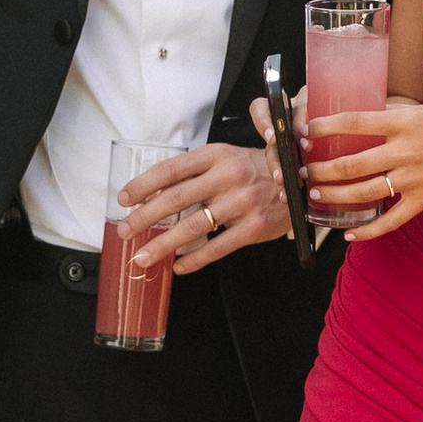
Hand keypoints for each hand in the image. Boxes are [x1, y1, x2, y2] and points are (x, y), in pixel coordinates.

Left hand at [120, 131, 289, 273]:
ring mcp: (243, 202)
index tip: (123, 199)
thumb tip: (153, 196)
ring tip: (142, 257)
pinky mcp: (255, 227)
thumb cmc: (254, 170)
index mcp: (216, 155)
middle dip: (144, 216)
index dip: (143, 184)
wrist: (300, 180)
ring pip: (194, 227)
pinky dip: (195, 259)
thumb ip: (195, 173)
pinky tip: (178, 266)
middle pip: (176, 198)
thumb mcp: (226, 159)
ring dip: (163, 244)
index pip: (171, 169)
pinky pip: (218, 247)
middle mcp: (228, 176)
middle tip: (124, 231)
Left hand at [306, 96, 422, 236]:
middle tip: (302, 172)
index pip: (355, 123)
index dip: (325, 128)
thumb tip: (369, 113)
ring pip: (364, 193)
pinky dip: (367, 231)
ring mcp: (415, 178)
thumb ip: (397, 115)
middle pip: (351, 164)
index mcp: (405, 122)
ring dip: (334, 197)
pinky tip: (349, 235)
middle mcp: (406, 150)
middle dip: (321, 170)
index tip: (306, 131)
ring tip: (316, 197)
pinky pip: (390, 221)